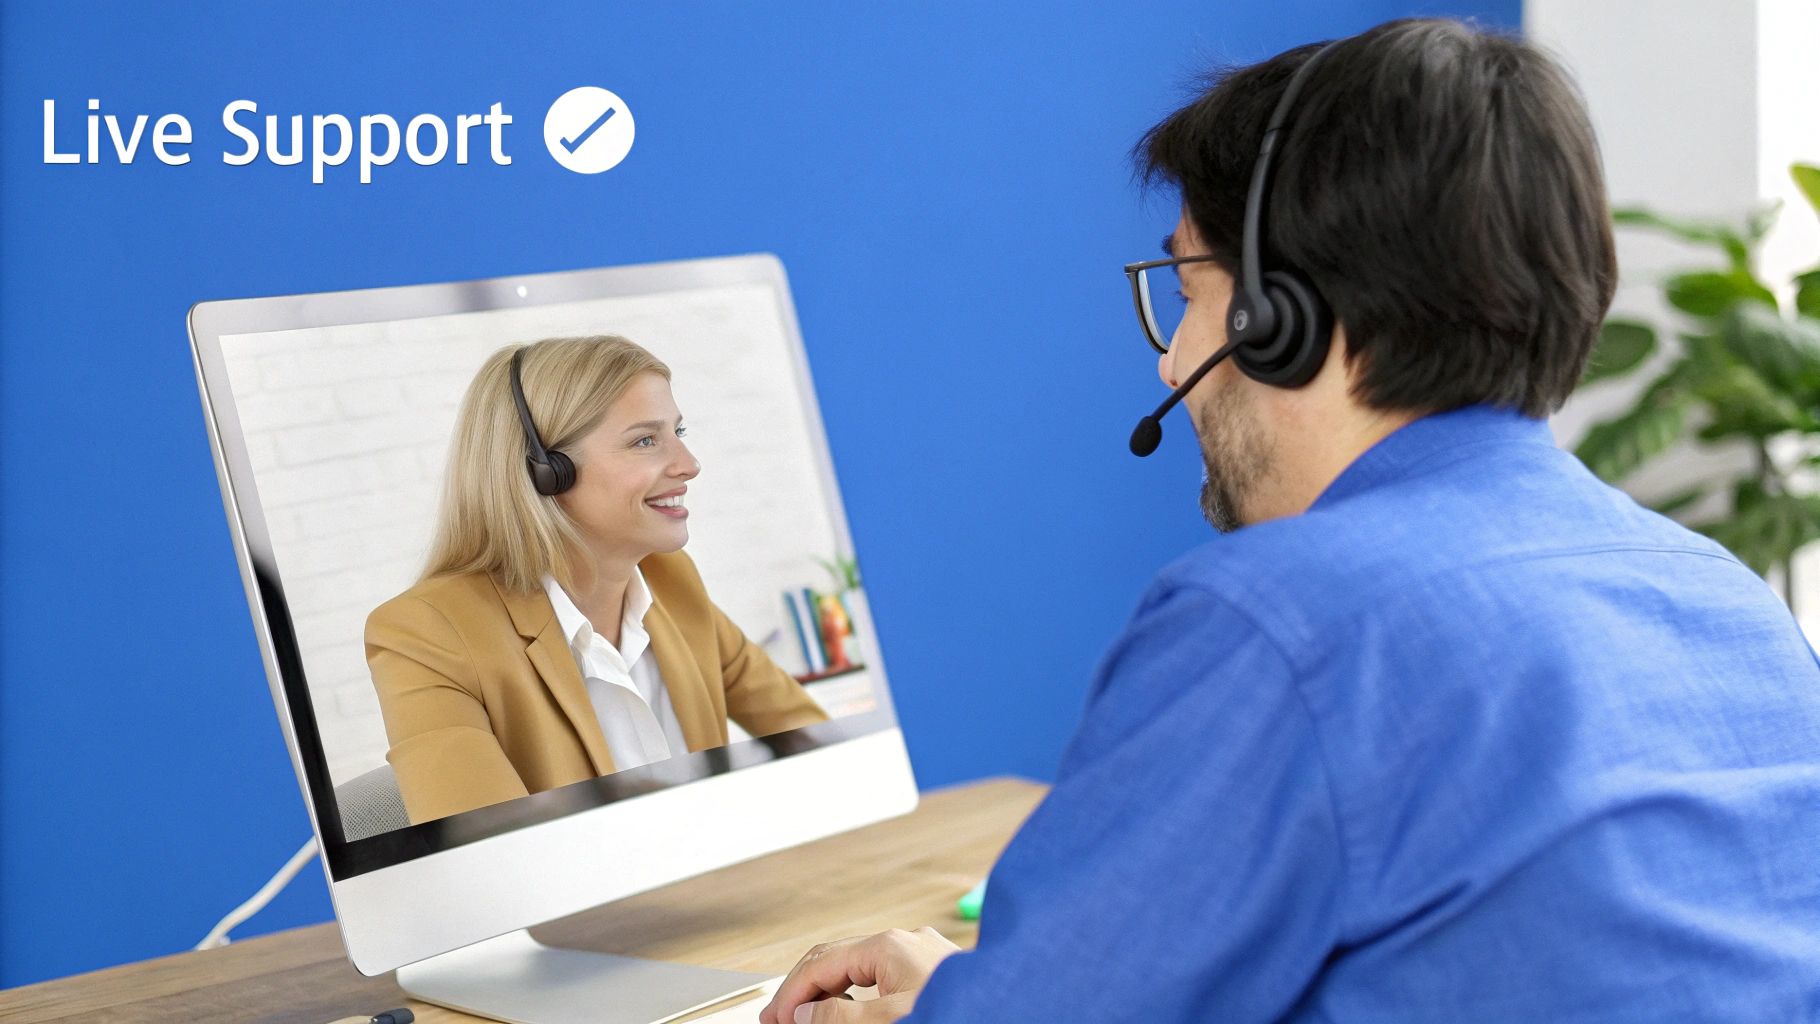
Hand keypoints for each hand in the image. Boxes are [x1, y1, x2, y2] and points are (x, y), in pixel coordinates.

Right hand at [759, 926, 960, 1023]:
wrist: (1013, 1009)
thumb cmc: (962, 1013)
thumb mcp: (889, 1021)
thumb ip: (840, 1017)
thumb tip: (806, 1012)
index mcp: (889, 945)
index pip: (821, 963)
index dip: (791, 994)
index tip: (774, 1022)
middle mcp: (906, 941)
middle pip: (837, 959)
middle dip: (804, 989)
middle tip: (779, 1019)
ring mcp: (922, 954)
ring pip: (859, 967)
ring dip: (829, 992)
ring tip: (809, 1018)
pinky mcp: (935, 972)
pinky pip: (883, 977)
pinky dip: (857, 995)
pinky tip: (850, 1010)